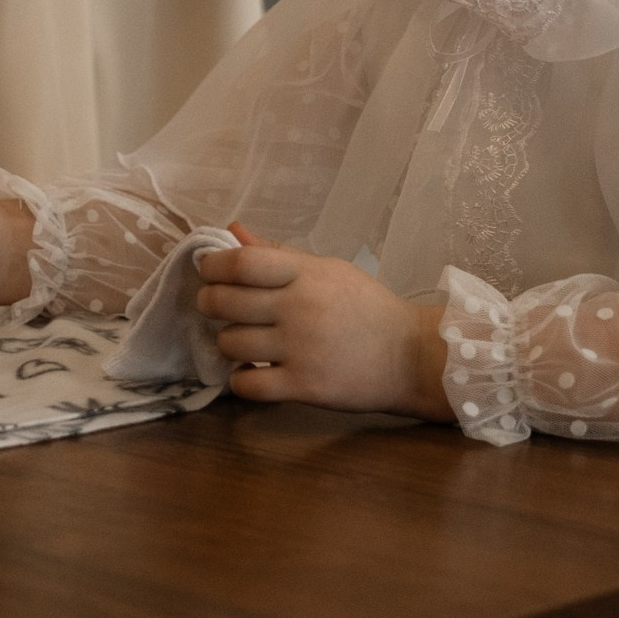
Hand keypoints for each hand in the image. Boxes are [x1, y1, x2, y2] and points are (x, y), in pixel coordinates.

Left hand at [194, 224, 450, 417]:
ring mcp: (300, 349)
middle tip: (215, 306)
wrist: (410, 356)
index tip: (208, 271)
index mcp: (305, 275)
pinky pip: (248, 385)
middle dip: (209, 303)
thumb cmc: (367, 308)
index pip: (242, 263)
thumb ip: (278, 254)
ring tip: (242, 342)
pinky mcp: (304, 386)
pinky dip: (241, 381)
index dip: (213, 266)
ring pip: (230, 343)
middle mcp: (299, 308)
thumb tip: (234, 231)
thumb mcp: (328, 271)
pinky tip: (252, 374)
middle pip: (225, 302)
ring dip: (227, 343)